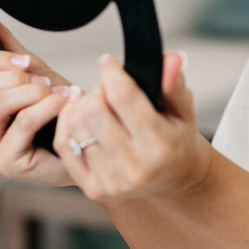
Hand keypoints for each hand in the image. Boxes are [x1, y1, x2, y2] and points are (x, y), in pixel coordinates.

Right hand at [0, 16, 73, 184]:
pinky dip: (48, 107)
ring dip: (33, 92)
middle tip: (46, 83)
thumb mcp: (36, 77)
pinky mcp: (7, 165)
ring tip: (58, 95)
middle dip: (15, 77)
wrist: (89, 148)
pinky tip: (65, 104)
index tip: (28, 62)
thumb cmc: (62, 116)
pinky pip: (23, 122)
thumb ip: (12, 51)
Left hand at [55, 51, 212, 202]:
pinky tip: (81, 117)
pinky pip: (65, 145)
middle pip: (94, 110)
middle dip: (98, 90)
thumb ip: (174, 84)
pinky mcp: (93, 189)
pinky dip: (68, 124)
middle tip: (108, 89)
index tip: (109, 63)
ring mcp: (112, 182)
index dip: (112, 73)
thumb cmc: (177, 142)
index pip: (123, 98)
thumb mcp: (183, 112)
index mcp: (160, 146)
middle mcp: (135, 168)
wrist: (173, 183)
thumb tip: (172, 58)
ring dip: (82, 106)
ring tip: (97, 104)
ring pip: (76, 125)